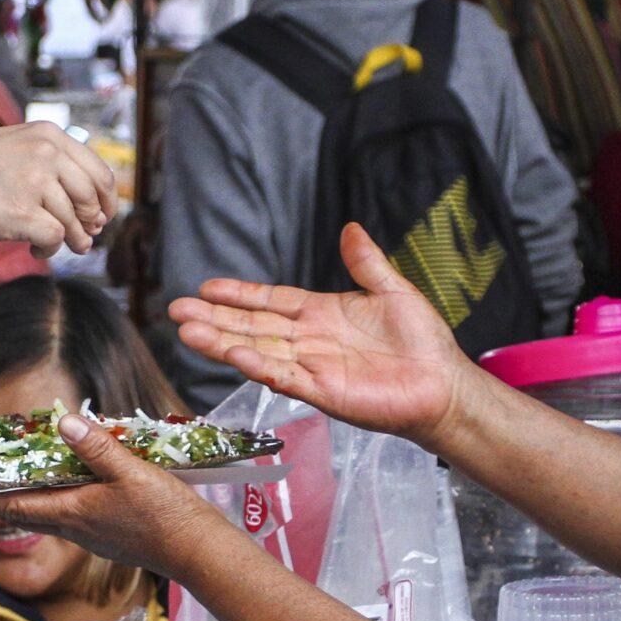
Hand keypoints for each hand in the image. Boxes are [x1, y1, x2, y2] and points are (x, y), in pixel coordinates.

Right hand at [0, 122, 116, 257]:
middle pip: (92, 198)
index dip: (107, 199)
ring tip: (54, 247)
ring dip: (70, 241)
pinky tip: (36, 252)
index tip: (103, 215)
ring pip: (74, 222)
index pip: (97, 170)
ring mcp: (34, 183)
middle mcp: (45, 154)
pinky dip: (50, 251)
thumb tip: (83, 197)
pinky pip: (55, 239)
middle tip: (84, 238)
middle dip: (92, 223)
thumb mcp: (7, 145)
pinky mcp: (21, 214)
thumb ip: (44, 160)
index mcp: (45, 134)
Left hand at [0, 416, 230, 580]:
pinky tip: (67, 487)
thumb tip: (62, 424)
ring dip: (26, 498)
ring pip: (48, 513)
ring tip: (12, 481)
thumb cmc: (165, 515)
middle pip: (25, 510)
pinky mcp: (108, 535)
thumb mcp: (131, 472)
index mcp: (72, 511)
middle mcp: (75, 526)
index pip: (14, 504)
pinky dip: (56, 500)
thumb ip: (96, 447)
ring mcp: (91, 534)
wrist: (196, 551)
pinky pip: (70, 515)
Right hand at [171, 224, 478, 447]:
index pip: (271, 301)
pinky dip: (258, 366)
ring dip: (222, 342)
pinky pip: (284, 376)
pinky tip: (233, 355)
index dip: (239, 295)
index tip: (207, 287)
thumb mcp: (393, 290)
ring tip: (187, 332)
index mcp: (321, 314)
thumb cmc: (422, 342)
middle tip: (176, 310)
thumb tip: (351, 228)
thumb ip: (366, 264)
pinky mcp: (324, 391)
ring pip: (258, 350)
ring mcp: (312, 367)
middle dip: (215, 318)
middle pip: (253, 326)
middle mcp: (309, 340)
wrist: (444, 383)